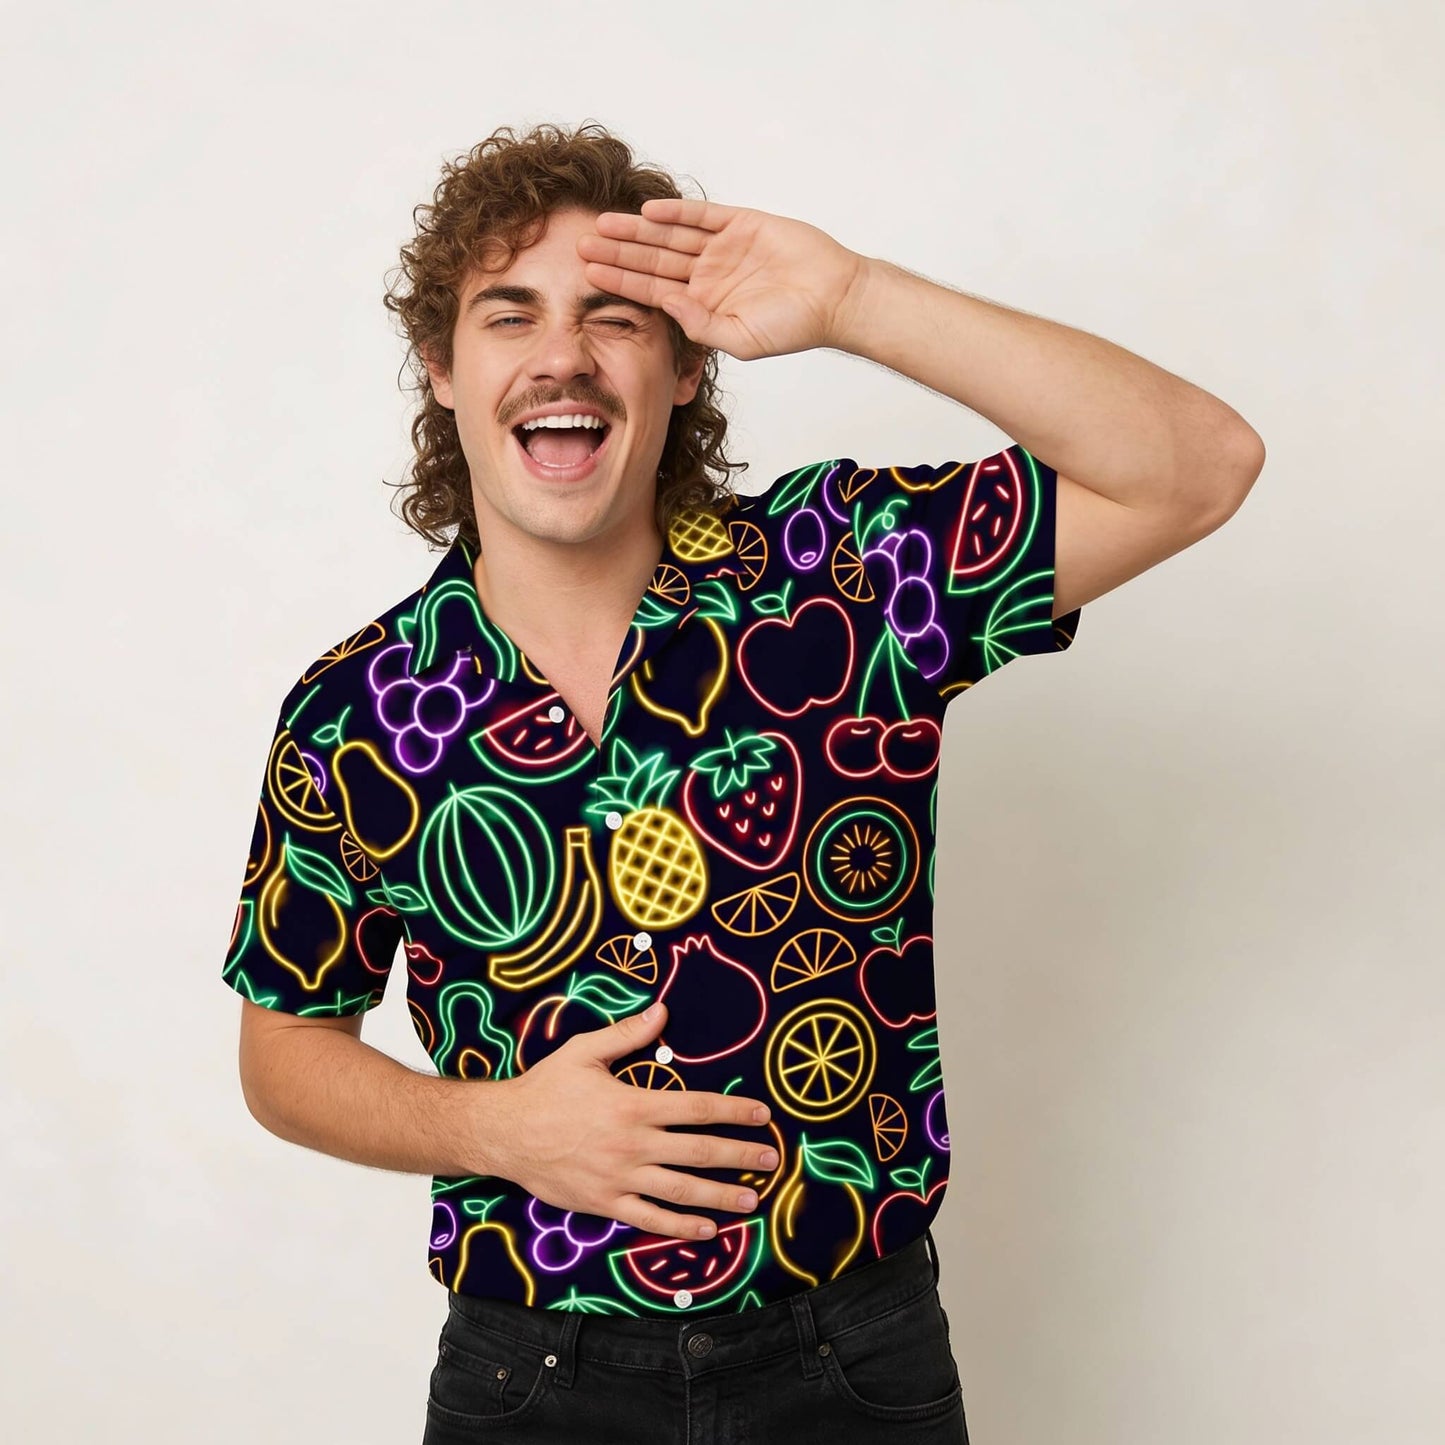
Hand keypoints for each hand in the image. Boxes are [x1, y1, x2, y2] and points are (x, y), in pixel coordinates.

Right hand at [495, 1001, 777, 1240]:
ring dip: (721, 1196)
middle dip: (739, 1156)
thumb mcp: (584, 1051)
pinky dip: (681, 1226)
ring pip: (681, 1191)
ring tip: (752, 1200)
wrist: (504, 1132)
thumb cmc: (545, 1088)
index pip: (697, 1108)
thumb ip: (627, 1035)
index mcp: (633, 1104)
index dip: (734, 1112)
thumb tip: (663, 1011)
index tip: (762, 1115)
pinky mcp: (605, 1204)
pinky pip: (650, 1219)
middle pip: (699, 1152)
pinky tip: (707, 1229)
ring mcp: (620, 1178)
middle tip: (771, 1160)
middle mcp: (633, 1144)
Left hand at [577, 199, 869, 360]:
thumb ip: (701, 324)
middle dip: (618, 252)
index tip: (587, 275)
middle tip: (580, 244)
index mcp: (704, 303)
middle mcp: (708, 273)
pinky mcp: (743, 223)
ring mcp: (724, 247)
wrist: (835, 298)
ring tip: (603, 224)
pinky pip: (703, 216)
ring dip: (637, 230)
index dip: (620, 281)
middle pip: (653, 260)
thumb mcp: (741, 339)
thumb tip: (666, 303)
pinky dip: (677, 212)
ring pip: (670, 236)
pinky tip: (649, 211)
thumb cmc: (794, 326)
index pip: (652, 290)